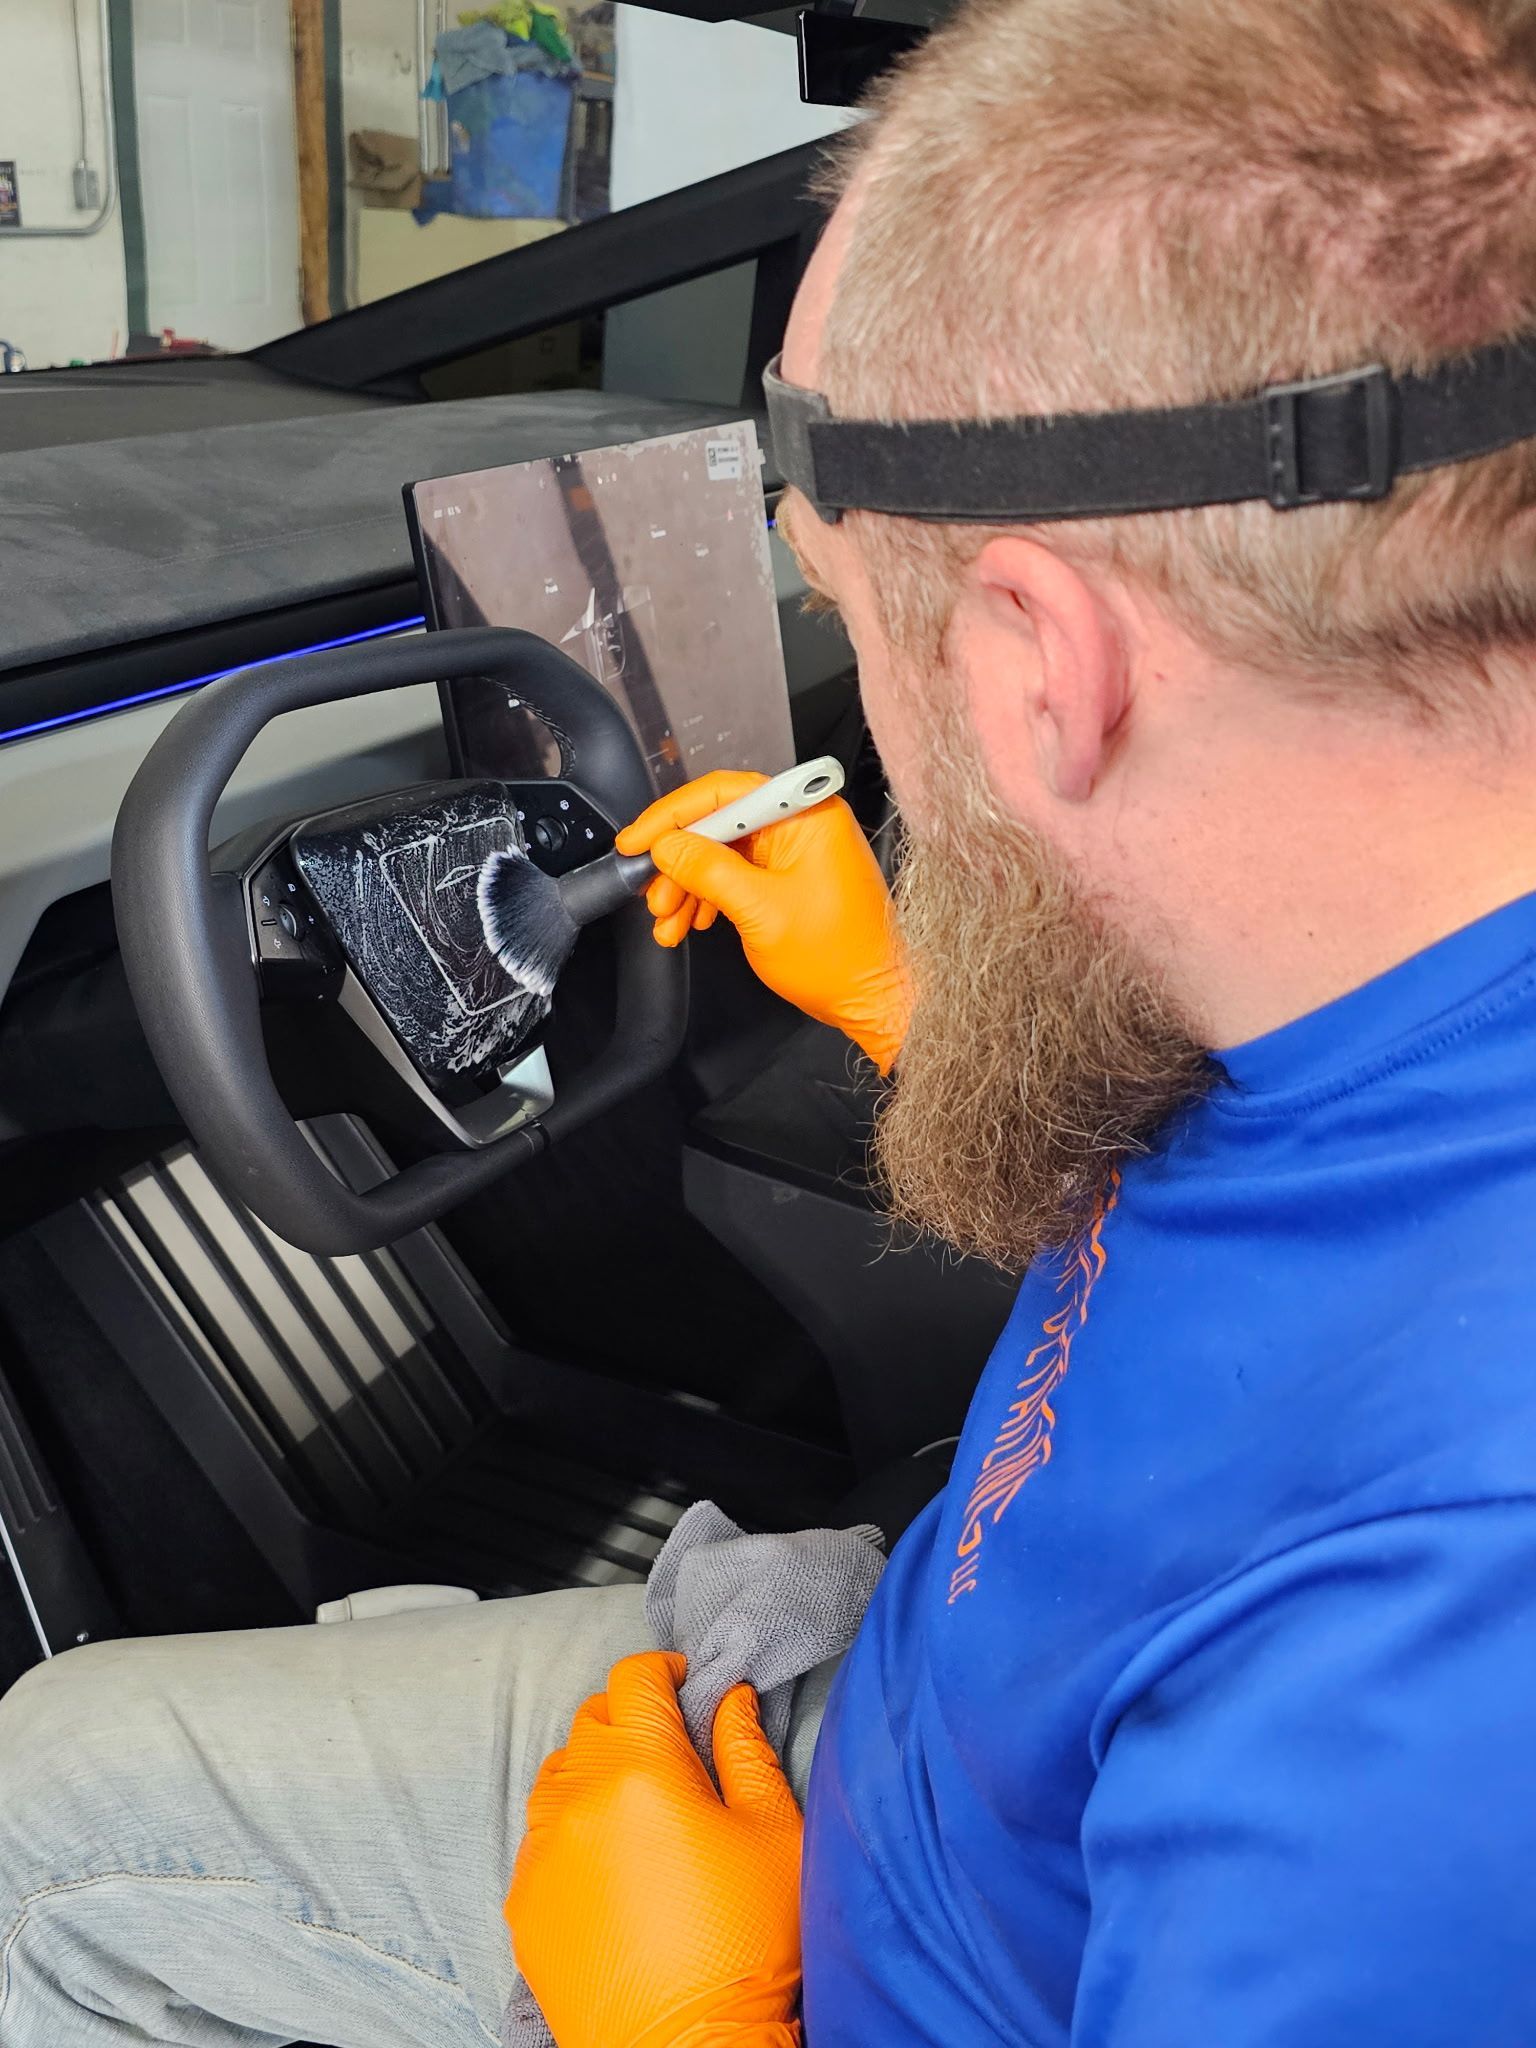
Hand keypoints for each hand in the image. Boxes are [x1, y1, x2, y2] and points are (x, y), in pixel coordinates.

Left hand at [506, 1650, 803, 2047]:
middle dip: (632, 1718)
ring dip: (595, 1770)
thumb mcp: (775, 1835)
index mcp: (642, 1769)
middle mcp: (577, 1799)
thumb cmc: (749, 1949)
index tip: (686, 1683)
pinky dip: (570, 1830)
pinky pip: (539, 1838)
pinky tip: (612, 1862)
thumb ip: (747, 1751)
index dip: (664, 1670)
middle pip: (592, 1721)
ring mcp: (542, 1854)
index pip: (634, 1679)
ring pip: (558, 1775)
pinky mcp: (524, 1905)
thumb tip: (728, 1699)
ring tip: (640, 1806)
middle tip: (673, 1749)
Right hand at [616, 771, 909, 1073]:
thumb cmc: (837, 958)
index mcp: (805, 815)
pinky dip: (710, 897)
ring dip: (689, 886)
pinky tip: (692, 921)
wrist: (874, 999)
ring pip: (723, 853)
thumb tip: (666, 846)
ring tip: (668, 922)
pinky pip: (738, 874)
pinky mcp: (791, 876)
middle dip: (679, 862)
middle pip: (719, 824)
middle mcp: (802, 823)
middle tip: (653, 895)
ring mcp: (797, 850)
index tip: (636, 841)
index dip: (671, 816)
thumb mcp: (759, 911)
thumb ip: (707, 871)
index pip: (723, 793)